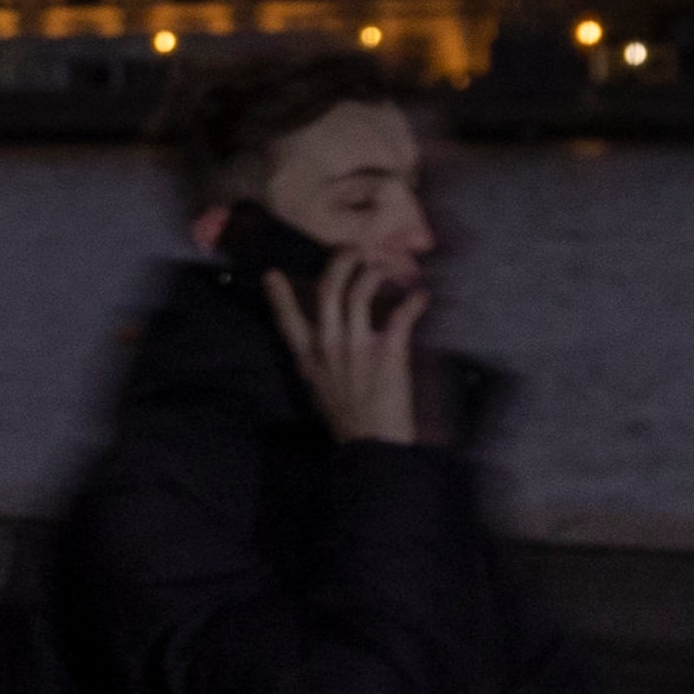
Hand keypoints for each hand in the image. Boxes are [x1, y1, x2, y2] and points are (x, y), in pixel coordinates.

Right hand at [265, 251, 428, 448]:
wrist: (371, 444)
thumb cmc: (347, 421)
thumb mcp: (319, 389)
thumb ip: (319, 362)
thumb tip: (325, 344)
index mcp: (308, 357)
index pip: (286, 319)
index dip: (279, 295)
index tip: (272, 275)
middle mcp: (328, 344)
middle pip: (328, 289)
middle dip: (341, 261)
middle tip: (353, 249)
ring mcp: (357, 346)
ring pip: (361, 293)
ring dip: (375, 273)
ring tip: (386, 265)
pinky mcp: (388, 352)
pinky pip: (401, 315)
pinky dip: (414, 301)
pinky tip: (422, 295)